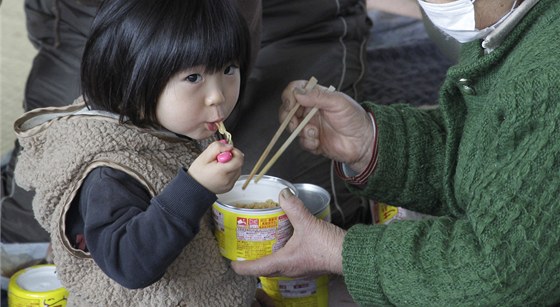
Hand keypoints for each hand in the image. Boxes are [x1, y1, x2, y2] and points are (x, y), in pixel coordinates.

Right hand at [188, 140, 243, 193]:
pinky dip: (230, 171)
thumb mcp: (204, 156)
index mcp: (221, 171)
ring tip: (219, 166)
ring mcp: (229, 184)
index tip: (227, 151)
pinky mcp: (230, 187)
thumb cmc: (197, 172)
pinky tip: (221, 172)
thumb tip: (229, 146)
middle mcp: (227, 179)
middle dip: (232, 157)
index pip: (239, 159)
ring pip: (238, 169)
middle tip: (220, 158)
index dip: (235, 152)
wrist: (194, 187)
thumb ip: (217, 148)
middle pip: (239, 163)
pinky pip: (235, 175)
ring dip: (232, 164)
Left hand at [231, 189, 345, 277]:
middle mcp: (289, 270)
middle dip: (253, 261)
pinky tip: (284, 241)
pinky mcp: (308, 265)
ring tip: (262, 244)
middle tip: (244, 250)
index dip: (240, 266)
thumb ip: (293, 208)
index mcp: (283, 263)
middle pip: (264, 269)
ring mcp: (299, 269)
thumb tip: (283, 195)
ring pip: (277, 266)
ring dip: (268, 257)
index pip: (255, 268)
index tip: (231, 262)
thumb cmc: (328, 246)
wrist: (349, 255)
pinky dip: (282, 254)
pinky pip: (289, 262)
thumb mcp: (307, 223)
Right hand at [279, 80, 374, 172]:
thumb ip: (317, 96)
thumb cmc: (354, 118)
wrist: (363, 142)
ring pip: (293, 127)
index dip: (289, 96)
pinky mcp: (313, 141)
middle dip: (288, 117)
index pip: (295, 90)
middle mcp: (310, 111)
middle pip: (288, 110)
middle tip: (294, 123)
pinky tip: (318, 143)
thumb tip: (297, 93)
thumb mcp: (338, 102)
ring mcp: (310, 126)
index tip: (291, 104)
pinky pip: (301, 142)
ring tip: (314, 134)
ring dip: (301, 131)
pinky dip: (308, 143)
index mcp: (316, 97)